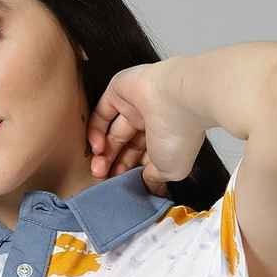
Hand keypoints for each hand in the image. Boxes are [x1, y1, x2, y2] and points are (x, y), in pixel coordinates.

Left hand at [86, 58, 206, 196]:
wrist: (181, 99)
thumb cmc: (179, 135)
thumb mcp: (168, 170)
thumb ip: (152, 178)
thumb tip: (145, 185)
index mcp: (166, 139)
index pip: (142, 158)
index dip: (129, 173)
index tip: (119, 186)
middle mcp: (151, 121)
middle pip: (125, 146)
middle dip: (113, 165)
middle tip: (104, 179)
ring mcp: (135, 104)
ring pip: (112, 132)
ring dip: (103, 153)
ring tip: (98, 170)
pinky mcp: (120, 89)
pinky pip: (102, 113)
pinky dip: (96, 131)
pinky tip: (97, 149)